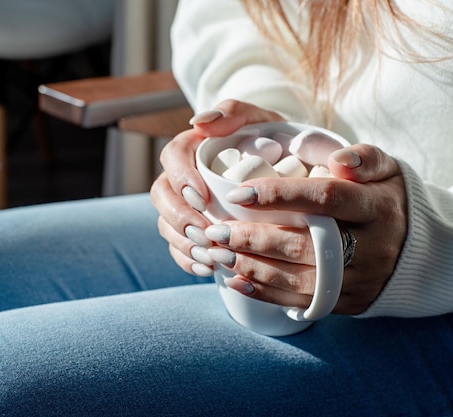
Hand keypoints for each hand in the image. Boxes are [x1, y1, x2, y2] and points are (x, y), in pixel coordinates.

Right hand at [150, 100, 284, 275]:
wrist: (290, 168)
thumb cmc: (274, 141)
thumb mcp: (261, 120)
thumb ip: (234, 112)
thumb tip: (199, 123)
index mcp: (194, 147)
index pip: (173, 156)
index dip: (181, 178)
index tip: (203, 199)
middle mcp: (184, 176)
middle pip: (161, 194)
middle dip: (179, 218)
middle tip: (205, 235)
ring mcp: (185, 205)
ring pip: (166, 224)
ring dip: (183, 242)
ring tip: (209, 256)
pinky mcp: (193, 230)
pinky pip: (178, 248)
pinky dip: (188, 260)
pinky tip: (208, 269)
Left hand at [205, 144, 406, 314]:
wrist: (420, 250)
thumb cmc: (388, 199)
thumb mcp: (387, 169)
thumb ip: (364, 158)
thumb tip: (339, 159)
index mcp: (378, 207)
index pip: (325, 198)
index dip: (280, 195)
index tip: (238, 193)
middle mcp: (373, 247)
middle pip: (306, 245)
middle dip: (254, 239)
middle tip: (216, 230)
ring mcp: (362, 280)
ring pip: (300, 280)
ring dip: (253, 268)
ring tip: (217, 253)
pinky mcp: (351, 303)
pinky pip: (305, 303)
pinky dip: (266, 294)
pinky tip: (236, 280)